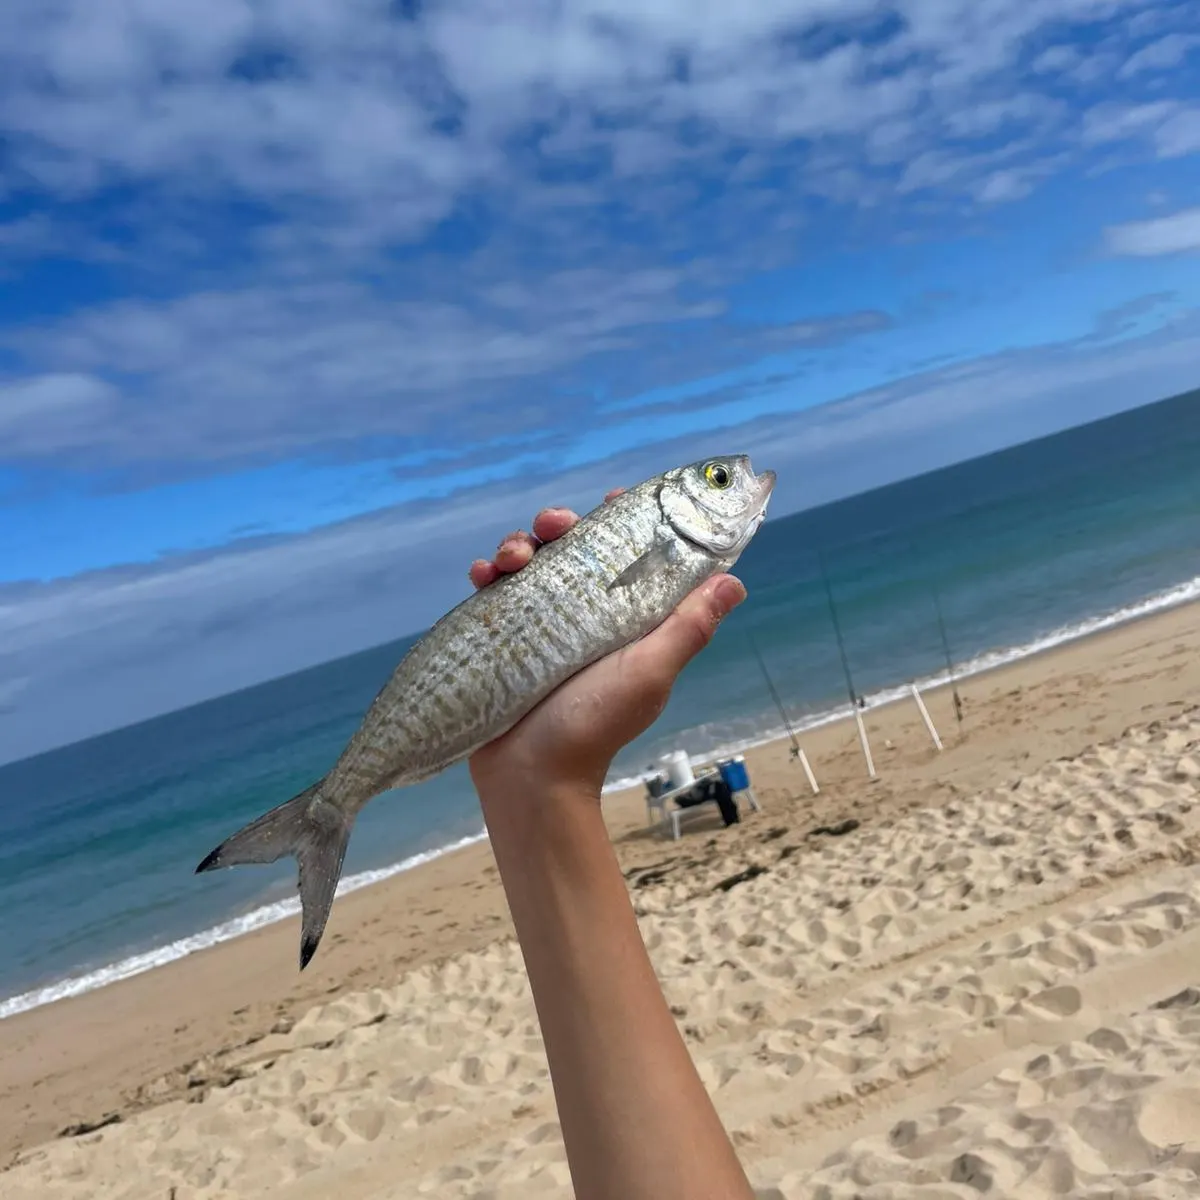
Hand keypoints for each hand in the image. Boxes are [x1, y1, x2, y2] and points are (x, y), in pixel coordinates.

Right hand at [467, 490, 746, 800]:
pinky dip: (487, 574)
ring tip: (509, 559)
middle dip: (561, 524)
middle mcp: (585, 615)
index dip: (625, 521)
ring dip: (519, 545)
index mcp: (625, 618)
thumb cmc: (595, 728)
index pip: (631, 555)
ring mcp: (542, 625)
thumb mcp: (649, 674)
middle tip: (553, 523)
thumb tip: (735, 581)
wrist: (530, 778)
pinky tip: (483, 576)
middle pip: (575, 548)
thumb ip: (687, 629)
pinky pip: (495, 592)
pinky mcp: (505, 638)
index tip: (614, 499)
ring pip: (532, 562)